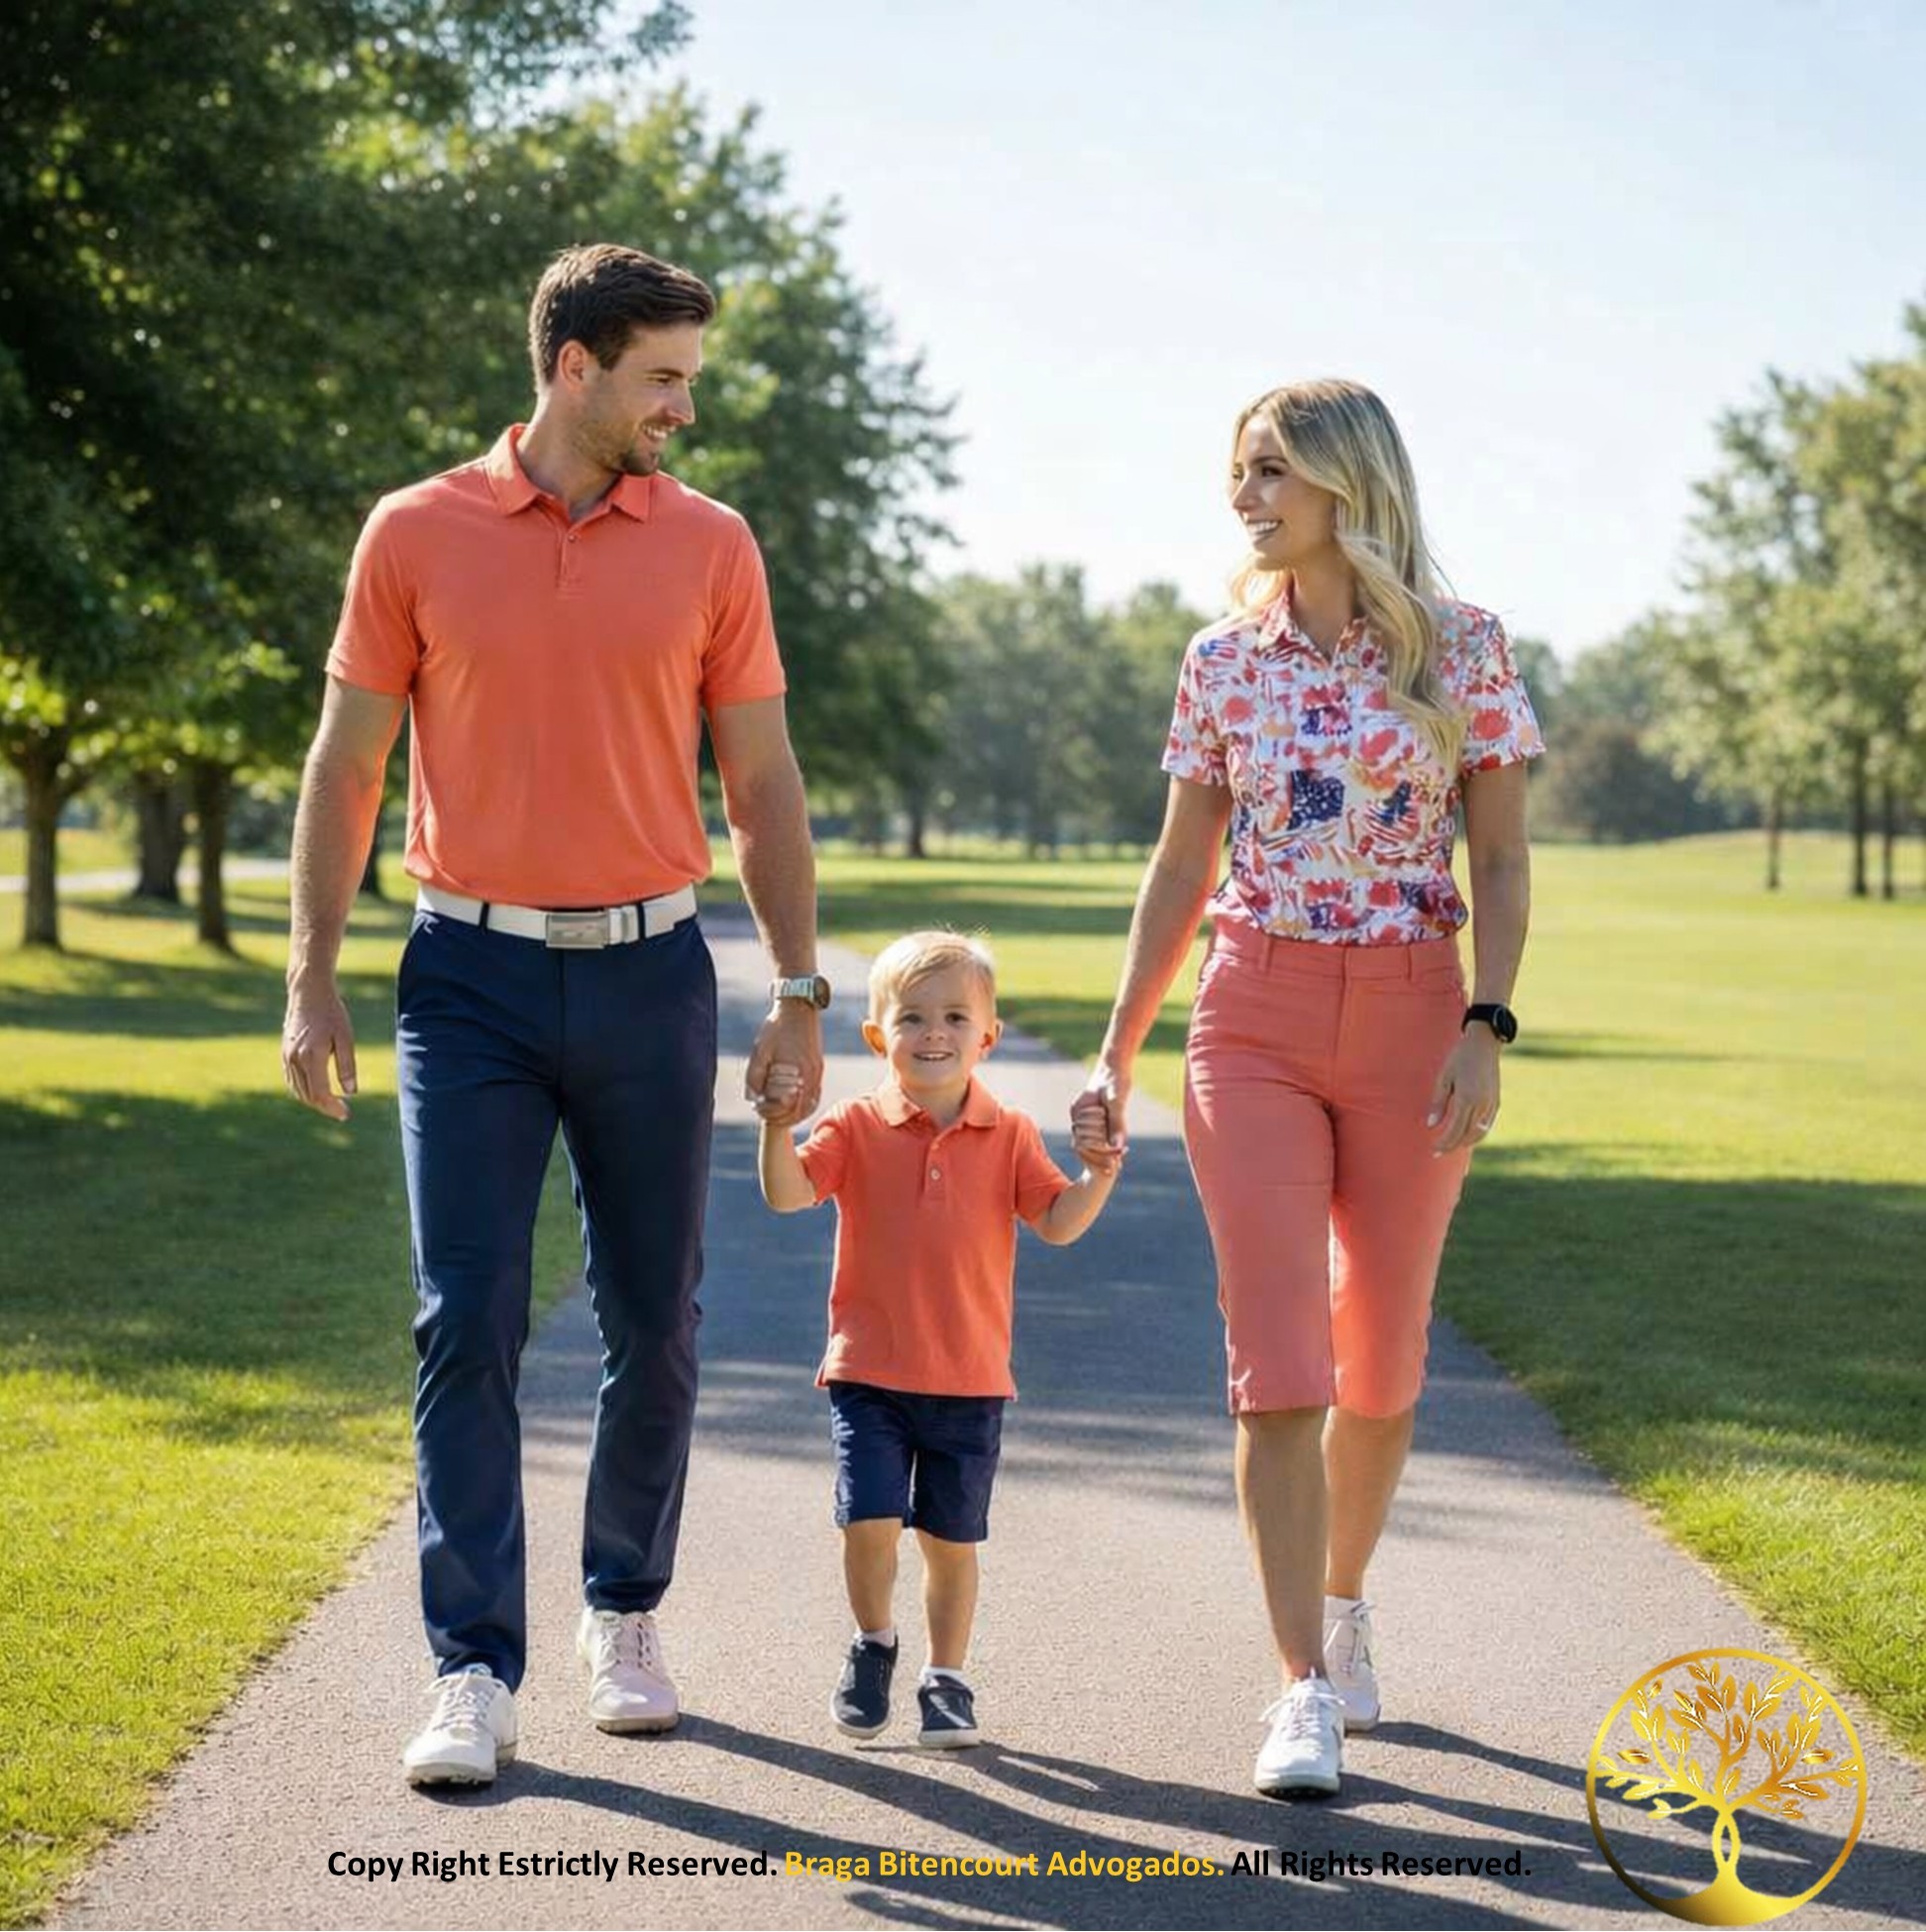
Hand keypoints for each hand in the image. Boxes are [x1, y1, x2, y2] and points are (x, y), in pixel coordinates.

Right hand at [282, 980, 357, 1120]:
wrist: (308, 993)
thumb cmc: (332, 1013)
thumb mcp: (345, 1038)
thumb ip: (347, 1066)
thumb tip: (351, 1092)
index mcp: (311, 1056)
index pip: (320, 1093)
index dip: (332, 1107)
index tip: (345, 1114)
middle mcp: (295, 1059)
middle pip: (307, 1095)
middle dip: (324, 1107)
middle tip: (341, 1111)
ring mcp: (286, 1056)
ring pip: (297, 1090)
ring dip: (313, 1100)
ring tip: (332, 1103)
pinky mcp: (284, 1052)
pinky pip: (291, 1080)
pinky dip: (303, 1090)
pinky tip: (316, 1090)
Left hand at [746, 1003, 821, 1124]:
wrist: (798, 1006)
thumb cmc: (777, 1027)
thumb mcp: (760, 1050)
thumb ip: (755, 1076)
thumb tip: (753, 1098)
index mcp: (798, 1072)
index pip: (788, 1107)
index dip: (773, 1113)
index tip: (759, 1111)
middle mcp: (812, 1074)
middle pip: (801, 1110)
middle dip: (784, 1118)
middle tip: (767, 1117)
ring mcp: (817, 1071)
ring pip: (810, 1104)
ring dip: (796, 1114)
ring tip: (780, 1116)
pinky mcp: (818, 1066)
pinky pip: (815, 1093)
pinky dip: (805, 1104)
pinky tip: (793, 1104)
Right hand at [1071, 1058, 1129, 1165]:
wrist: (1114, 1063)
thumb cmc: (1115, 1078)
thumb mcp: (1117, 1100)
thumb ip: (1117, 1122)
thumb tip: (1118, 1146)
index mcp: (1079, 1111)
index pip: (1085, 1141)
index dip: (1099, 1155)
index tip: (1114, 1164)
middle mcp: (1078, 1115)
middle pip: (1085, 1144)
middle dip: (1100, 1158)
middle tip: (1117, 1169)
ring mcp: (1083, 1115)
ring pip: (1090, 1141)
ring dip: (1103, 1153)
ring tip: (1118, 1165)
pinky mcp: (1092, 1115)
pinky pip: (1096, 1133)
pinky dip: (1106, 1143)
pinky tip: (1119, 1151)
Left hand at [1427, 1028, 1500, 1154]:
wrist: (1484, 1044)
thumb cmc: (1459, 1058)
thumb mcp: (1443, 1078)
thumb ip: (1438, 1103)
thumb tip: (1431, 1125)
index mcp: (1466, 1099)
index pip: (1454, 1130)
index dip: (1444, 1143)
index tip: (1434, 1150)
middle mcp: (1481, 1105)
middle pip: (1466, 1135)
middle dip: (1452, 1146)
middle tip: (1439, 1152)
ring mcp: (1491, 1104)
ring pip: (1479, 1133)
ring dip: (1465, 1142)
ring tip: (1452, 1146)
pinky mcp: (1496, 1102)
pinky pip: (1487, 1125)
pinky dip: (1477, 1134)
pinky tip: (1468, 1136)